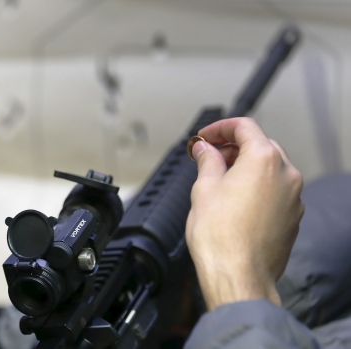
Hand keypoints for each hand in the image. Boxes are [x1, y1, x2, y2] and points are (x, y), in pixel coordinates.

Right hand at [186, 117, 303, 310]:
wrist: (238, 275)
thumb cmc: (220, 236)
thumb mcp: (204, 188)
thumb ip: (207, 161)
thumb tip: (205, 150)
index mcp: (264, 160)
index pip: (244, 127)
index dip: (220, 128)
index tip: (206, 137)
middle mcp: (286, 175)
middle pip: (261, 146)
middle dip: (234, 148)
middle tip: (209, 157)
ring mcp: (293, 198)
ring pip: (271, 170)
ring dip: (247, 168)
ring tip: (221, 181)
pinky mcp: (292, 218)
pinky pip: (276, 192)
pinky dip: (258, 188)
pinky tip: (236, 203)